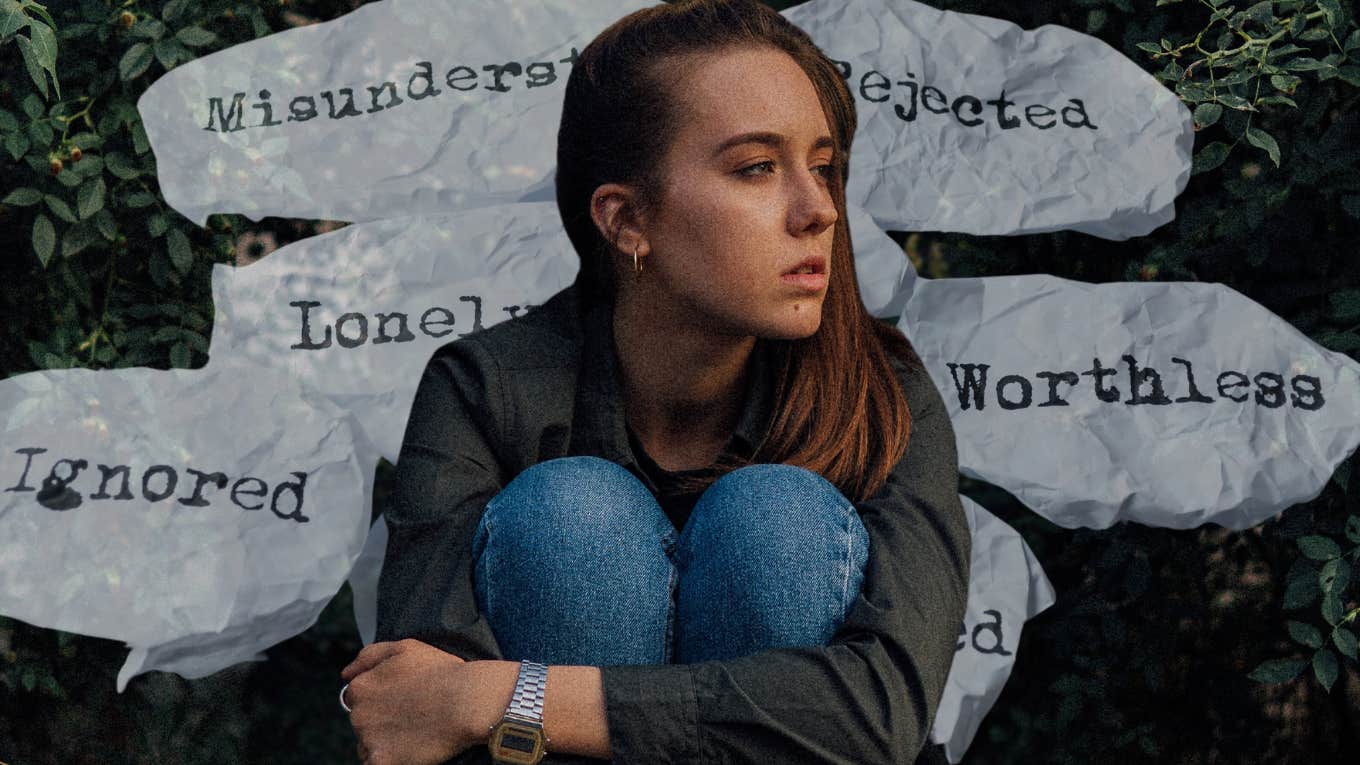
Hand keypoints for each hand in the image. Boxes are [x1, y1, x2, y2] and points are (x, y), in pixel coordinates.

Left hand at [340, 638, 495, 764]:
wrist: (468, 701)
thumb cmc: (441, 672)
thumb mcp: (404, 648)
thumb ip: (369, 656)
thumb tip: (345, 675)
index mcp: (360, 687)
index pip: (359, 698)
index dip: (384, 698)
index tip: (406, 699)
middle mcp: (357, 714)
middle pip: (363, 722)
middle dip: (383, 720)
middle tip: (414, 715)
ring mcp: (368, 739)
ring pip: (369, 745)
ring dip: (385, 741)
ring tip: (416, 732)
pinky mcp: (381, 761)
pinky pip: (376, 763)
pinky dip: (392, 759)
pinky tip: (411, 748)